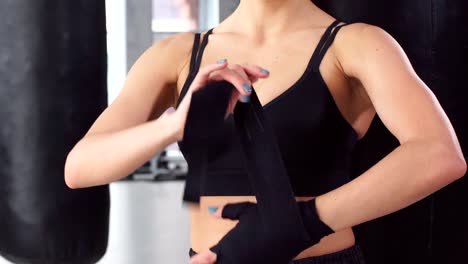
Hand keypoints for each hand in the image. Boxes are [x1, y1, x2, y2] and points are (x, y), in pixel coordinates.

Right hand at [170, 61, 268, 140]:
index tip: (266, 74)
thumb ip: (237, 94)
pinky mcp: (197, 84)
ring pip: (225, 71)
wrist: (189, 128)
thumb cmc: (206, 118)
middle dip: (246, 77)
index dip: (254, 70)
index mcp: (226, 83)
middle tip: (249, 92)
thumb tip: (251, 82)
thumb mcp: (228, 106)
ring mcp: (207, 81)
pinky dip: (215, 65)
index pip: (241, 71)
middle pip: (235, 69)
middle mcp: (217, 79)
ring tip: (244, 92)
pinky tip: (224, 63)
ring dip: (237, 79)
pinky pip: (205, 71)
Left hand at [193, 199, 333, 263]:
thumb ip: (227, 212)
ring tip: (227, 259)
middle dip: (213, 263)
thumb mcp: (244, 211)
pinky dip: (242, 263)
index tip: (195, 259)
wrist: (291, 227)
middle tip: (211, 258)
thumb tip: (214, 212)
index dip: (201, 259)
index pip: (207, 258)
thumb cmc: (267, 217)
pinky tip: (244, 260)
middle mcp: (236, 261)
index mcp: (227, 247)